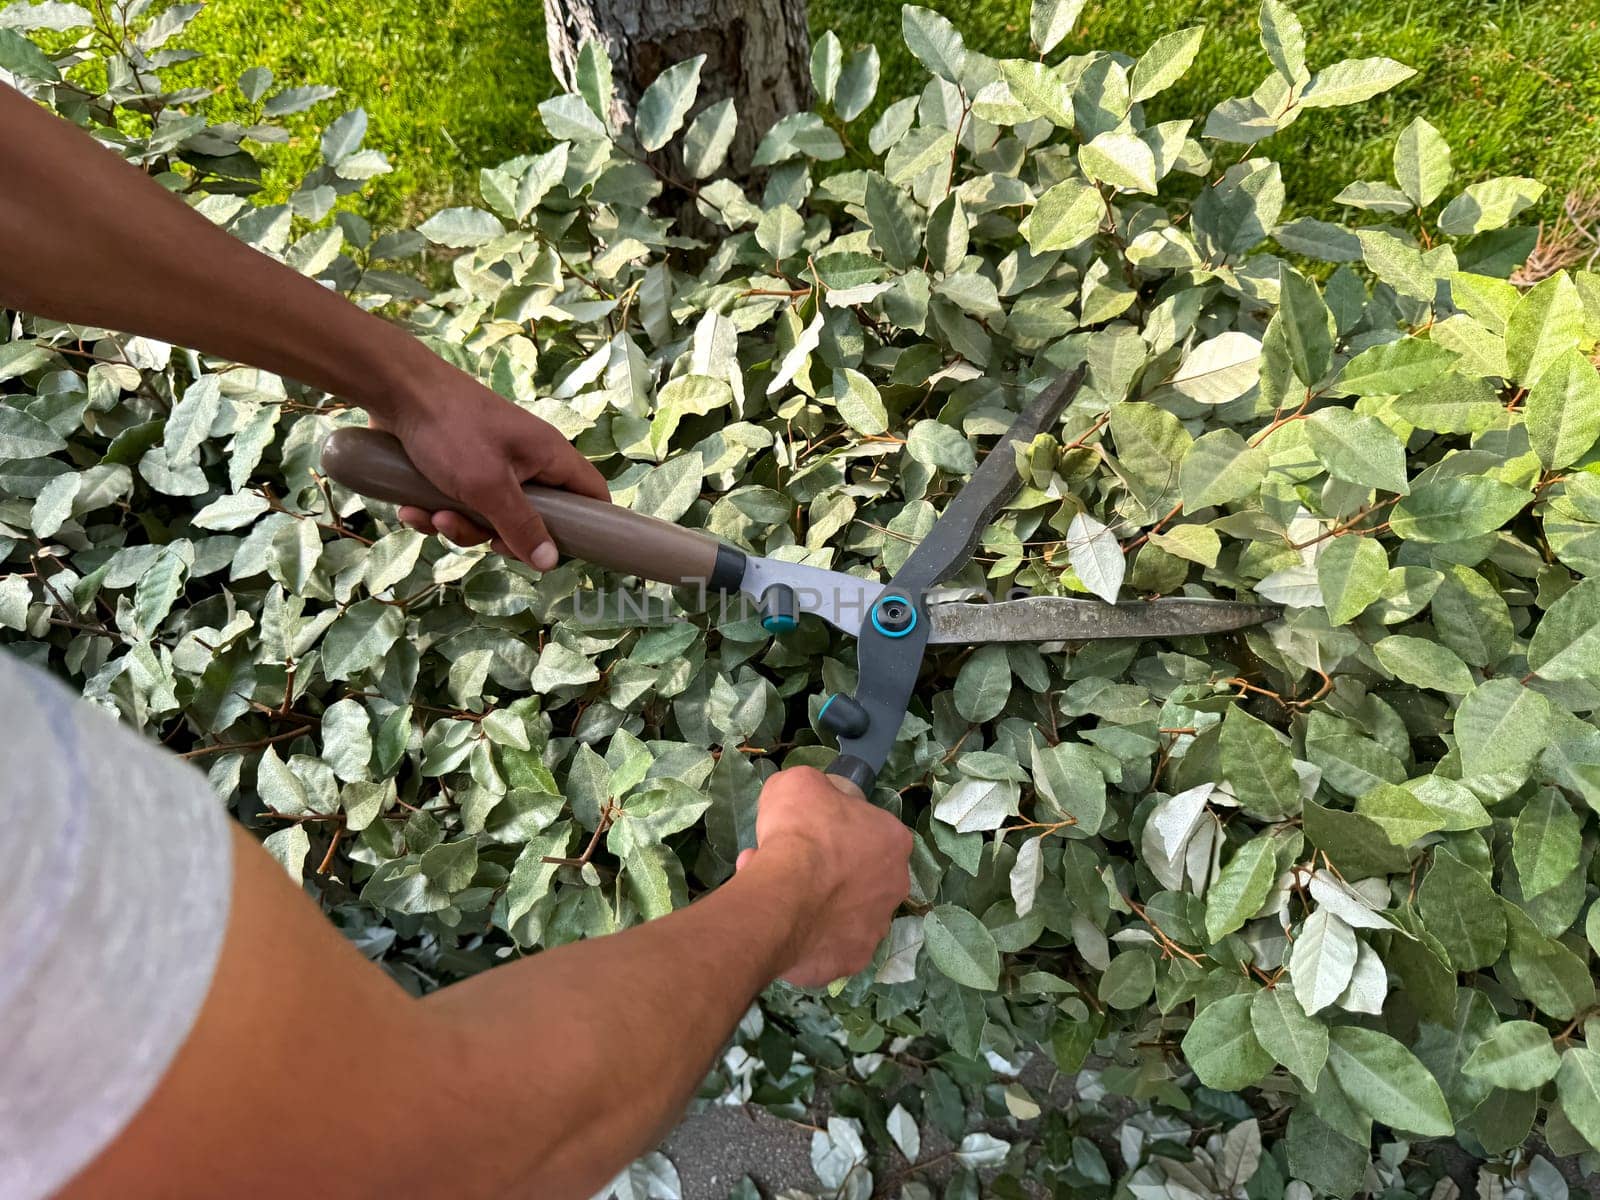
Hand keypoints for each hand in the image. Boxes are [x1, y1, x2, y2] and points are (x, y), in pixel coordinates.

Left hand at [373, 357, 608, 569]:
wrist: (394, 390)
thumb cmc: (450, 429)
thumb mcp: (488, 486)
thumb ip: (521, 526)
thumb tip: (551, 563)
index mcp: (549, 456)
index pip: (591, 493)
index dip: (586, 525)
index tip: (557, 550)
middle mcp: (526, 461)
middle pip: (532, 518)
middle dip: (497, 533)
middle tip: (476, 532)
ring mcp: (492, 465)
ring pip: (489, 517)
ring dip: (459, 525)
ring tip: (433, 514)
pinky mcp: (458, 469)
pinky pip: (460, 505)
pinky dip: (437, 512)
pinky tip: (413, 508)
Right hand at [735, 766, 912, 987]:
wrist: (784, 894)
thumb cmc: (800, 832)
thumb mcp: (800, 783)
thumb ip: (815, 789)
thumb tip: (811, 800)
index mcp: (894, 841)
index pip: (870, 830)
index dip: (836, 829)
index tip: (809, 832)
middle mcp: (896, 886)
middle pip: (859, 873)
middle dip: (828, 868)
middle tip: (790, 863)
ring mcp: (875, 928)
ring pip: (842, 911)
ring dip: (814, 900)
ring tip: (774, 891)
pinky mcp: (852, 958)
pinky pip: (826, 943)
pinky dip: (805, 933)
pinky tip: (779, 920)